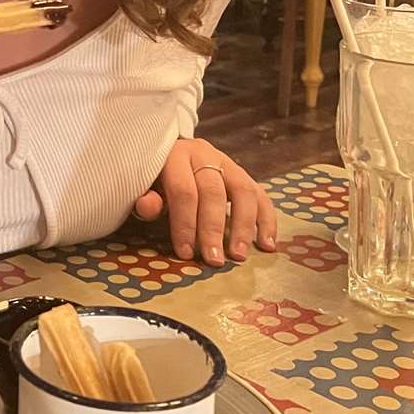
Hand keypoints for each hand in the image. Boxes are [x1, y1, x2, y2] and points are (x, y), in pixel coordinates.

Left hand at [132, 139, 275, 265]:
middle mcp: (204, 155)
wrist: (174, 154)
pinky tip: (267, 244)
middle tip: (214, 259)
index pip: (183, 191)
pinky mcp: (244, 175)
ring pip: (243, 192)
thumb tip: (148, 207)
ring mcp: (228, 163)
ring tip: (239, 255)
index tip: (186, 252)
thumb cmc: (157, 177)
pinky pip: (261, 196)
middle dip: (213, 229)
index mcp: (176, 156)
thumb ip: (147, 198)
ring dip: (243, 227)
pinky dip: (267, 220)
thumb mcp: (146, 186)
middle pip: (213, 192)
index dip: (184, 223)